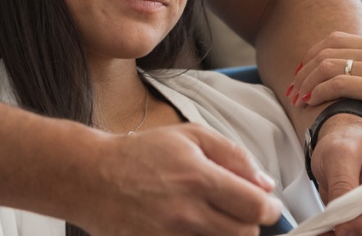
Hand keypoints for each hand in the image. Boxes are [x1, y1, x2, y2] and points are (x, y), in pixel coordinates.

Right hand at [72, 123, 284, 235]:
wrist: (90, 177)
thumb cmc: (139, 154)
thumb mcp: (190, 136)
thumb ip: (234, 156)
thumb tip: (265, 183)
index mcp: (199, 179)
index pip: (256, 208)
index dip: (271, 209)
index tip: (267, 206)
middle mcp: (186, 213)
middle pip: (245, 235)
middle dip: (249, 223)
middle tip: (238, 211)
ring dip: (225, 234)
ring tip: (211, 218)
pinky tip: (193, 228)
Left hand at [290, 28, 361, 232]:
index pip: (333, 40)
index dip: (310, 57)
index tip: (298, 77)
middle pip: (327, 50)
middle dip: (304, 71)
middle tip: (293, 91)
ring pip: (329, 65)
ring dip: (307, 82)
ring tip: (299, 99)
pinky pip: (339, 82)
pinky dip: (319, 91)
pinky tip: (311, 102)